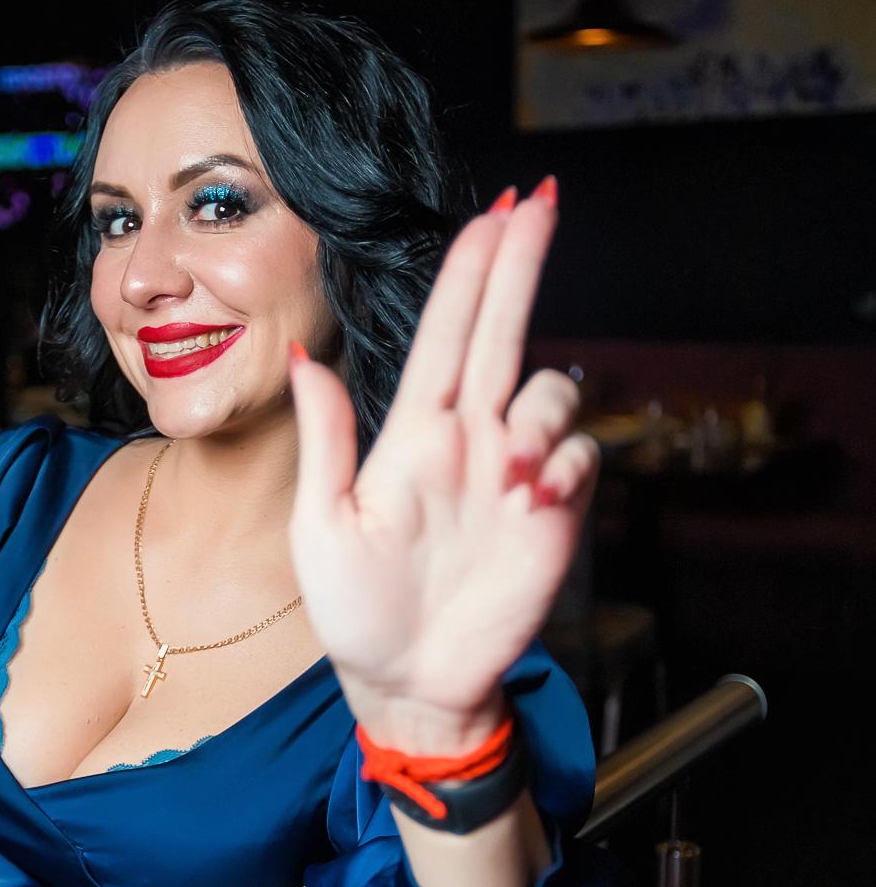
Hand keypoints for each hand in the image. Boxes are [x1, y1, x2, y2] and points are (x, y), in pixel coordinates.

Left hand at [286, 180, 598, 750]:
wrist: (411, 685)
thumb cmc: (356, 611)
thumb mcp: (321, 528)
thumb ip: (326, 440)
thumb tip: (304, 357)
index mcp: (412, 434)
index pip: (448, 331)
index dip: (475, 268)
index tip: (500, 210)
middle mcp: (469, 440)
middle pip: (503, 330)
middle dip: (521, 263)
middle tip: (542, 201)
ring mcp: (514, 475)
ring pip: (552, 393)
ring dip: (541, 412)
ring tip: (513, 473)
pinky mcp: (553, 515)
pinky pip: (581, 458)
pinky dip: (566, 466)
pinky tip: (534, 502)